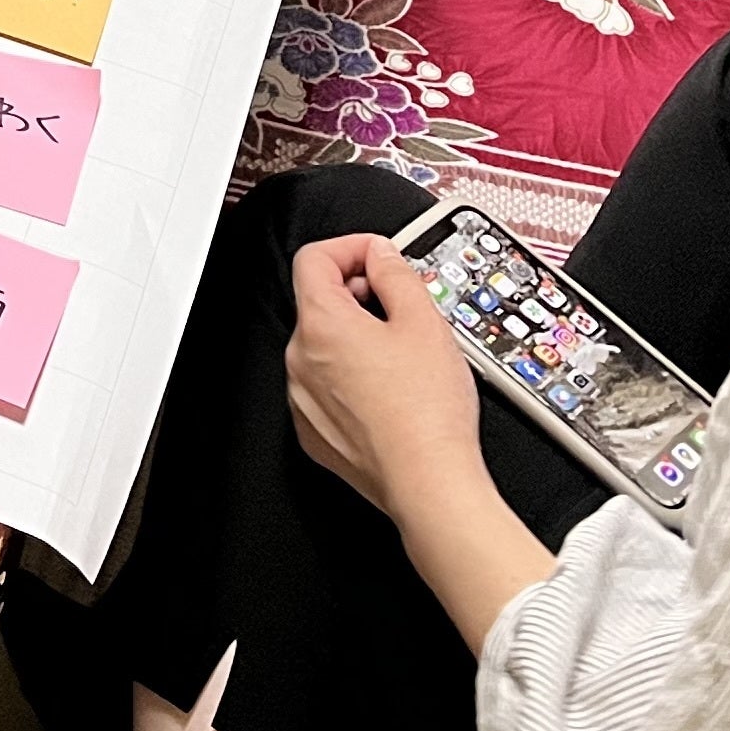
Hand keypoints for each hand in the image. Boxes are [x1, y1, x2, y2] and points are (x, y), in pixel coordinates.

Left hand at [285, 233, 485, 520]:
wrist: (429, 482)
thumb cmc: (427, 412)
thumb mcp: (425, 321)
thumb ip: (397, 273)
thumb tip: (382, 256)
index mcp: (321, 325)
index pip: (314, 259)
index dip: (350, 248)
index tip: (378, 256)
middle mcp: (300, 360)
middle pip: (320, 302)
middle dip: (360, 294)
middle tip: (402, 305)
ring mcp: (303, 399)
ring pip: (324, 346)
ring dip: (357, 337)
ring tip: (403, 355)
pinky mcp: (315, 431)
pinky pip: (326, 386)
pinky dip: (351, 377)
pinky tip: (390, 390)